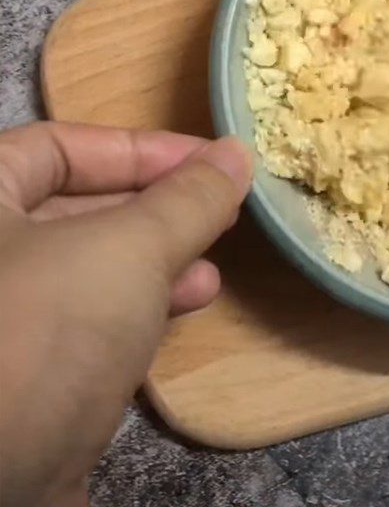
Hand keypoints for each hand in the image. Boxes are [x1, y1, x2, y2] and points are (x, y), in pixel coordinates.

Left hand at [0, 122, 250, 506]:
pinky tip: (188, 304)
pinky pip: (85, 313)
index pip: (60, 145)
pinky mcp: (19, 370)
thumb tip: (237, 153)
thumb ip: (187, 198)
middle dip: (158, 207)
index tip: (212, 162)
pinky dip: (138, 301)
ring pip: (87, 263)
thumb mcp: (128, 250)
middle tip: (220, 209)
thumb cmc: (43, 333)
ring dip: (158, 256)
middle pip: (76, 204)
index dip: (142, 148)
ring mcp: (2, 312)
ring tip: (214, 264)